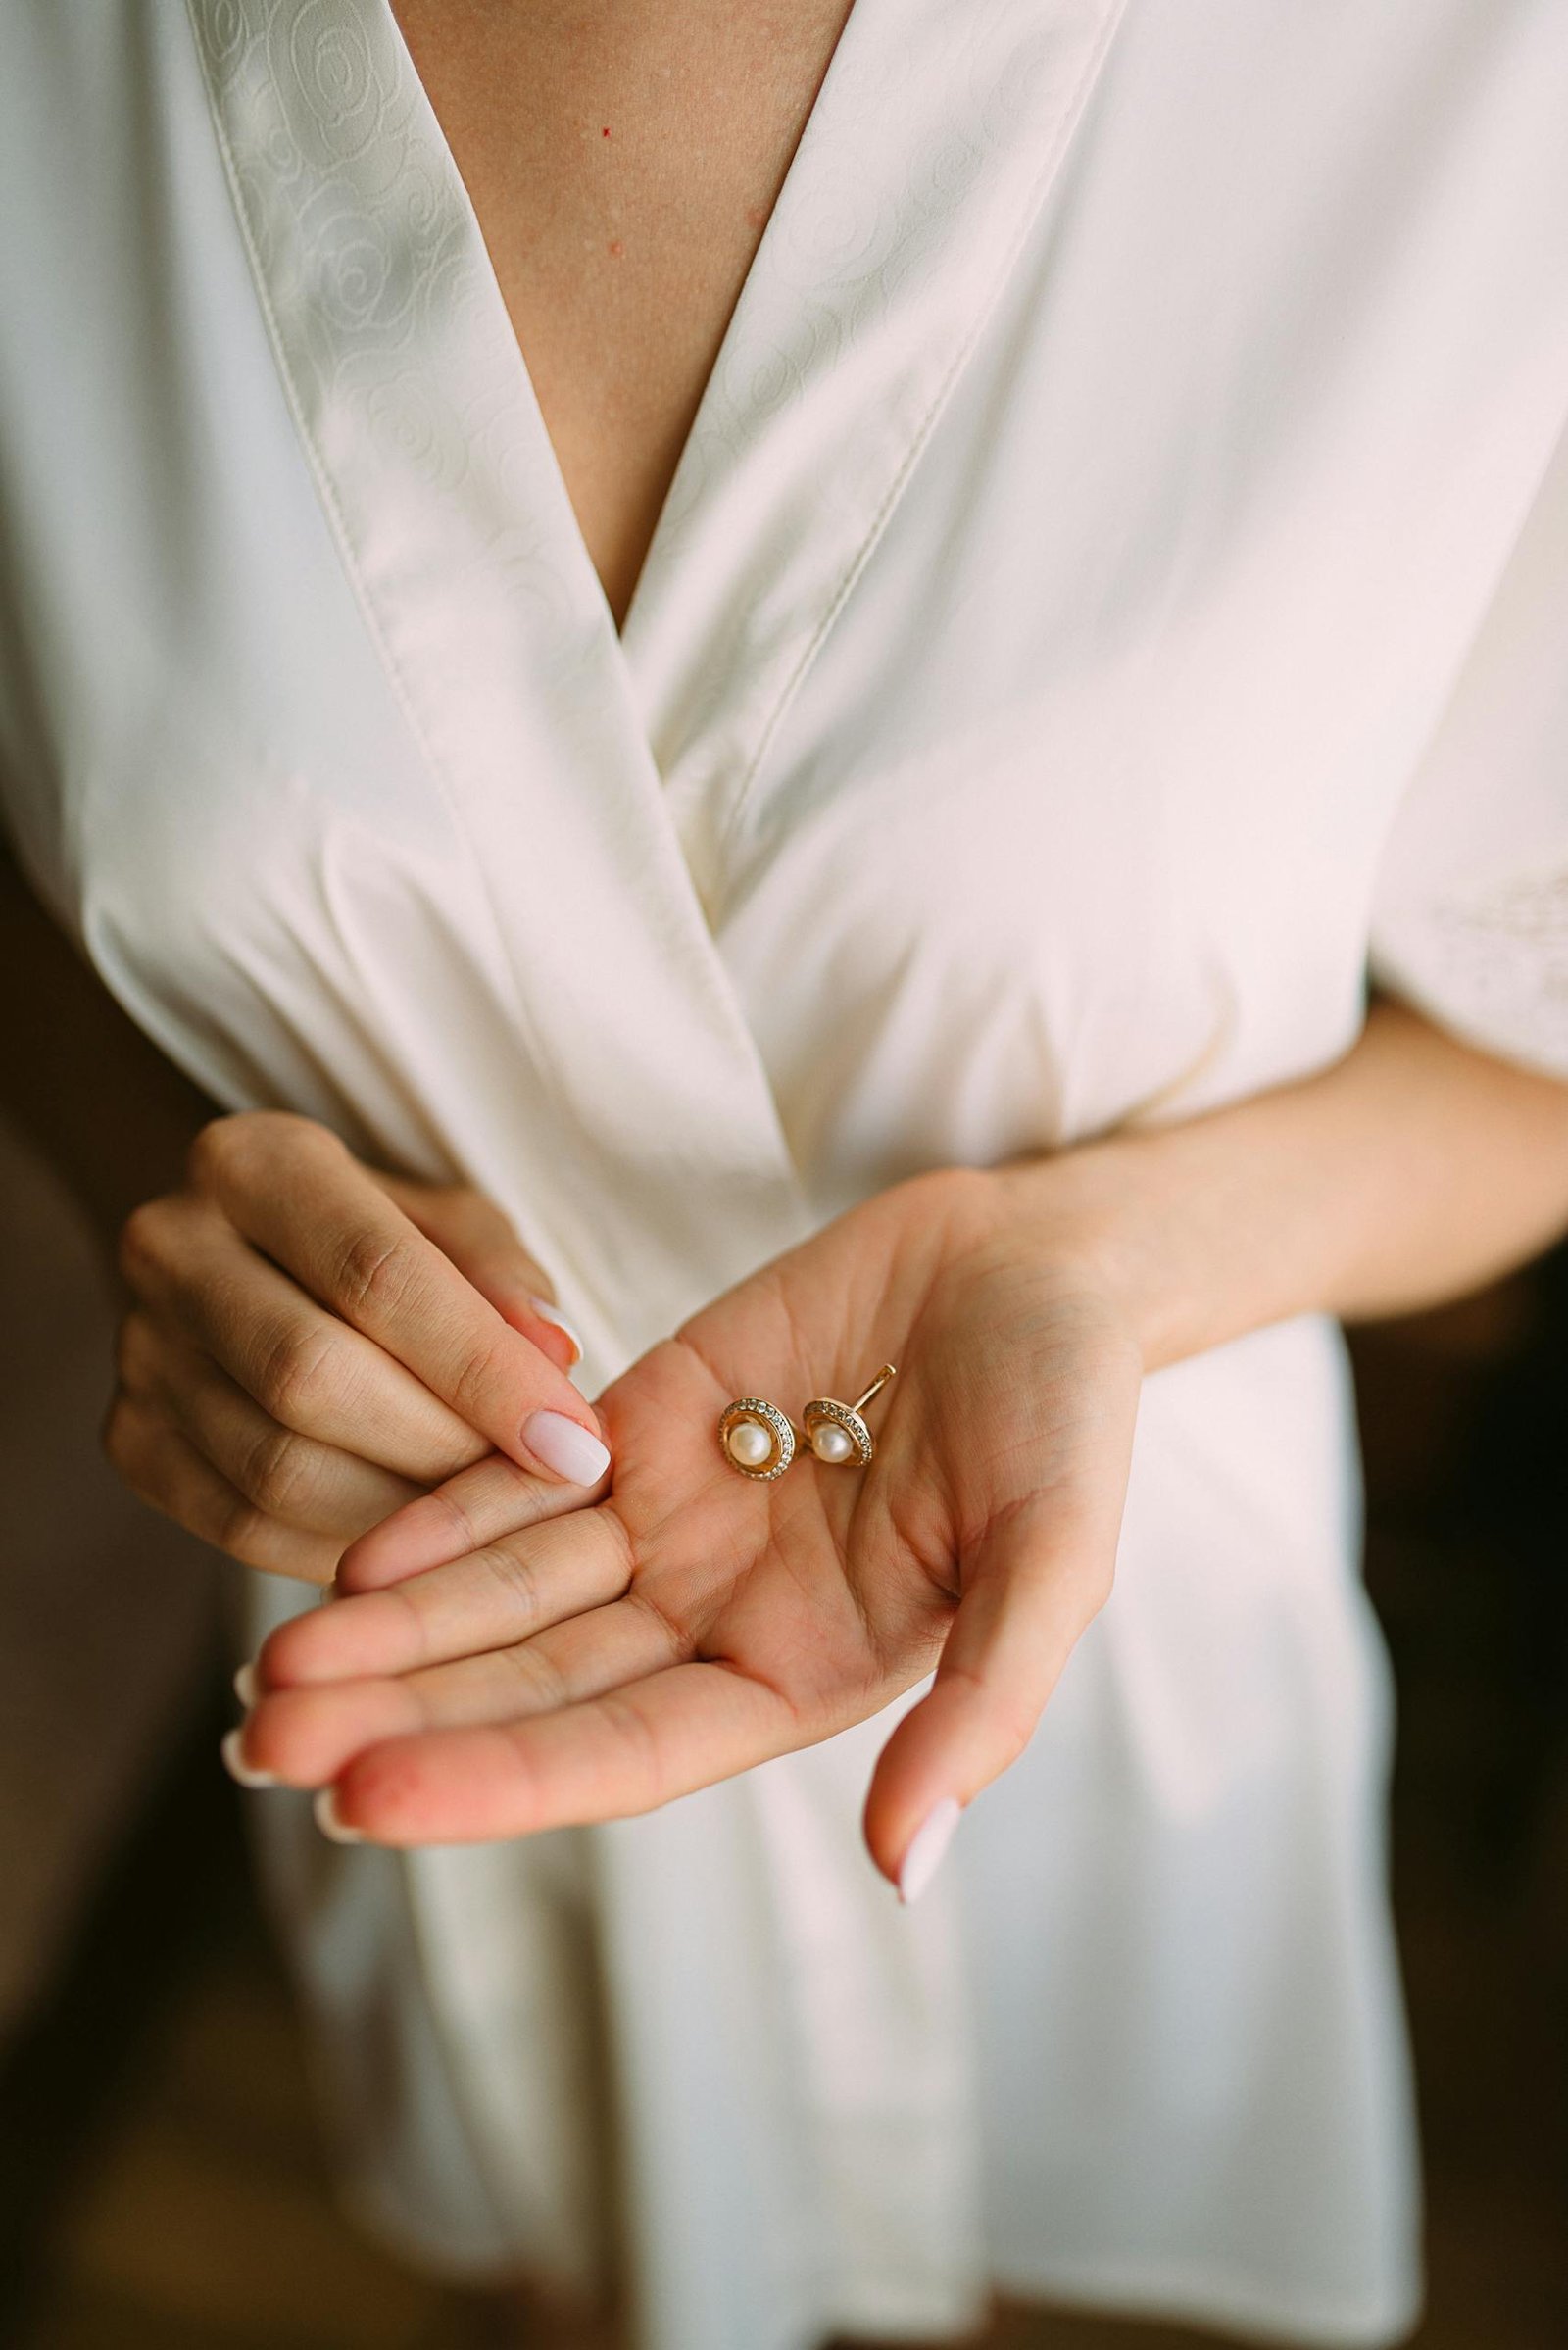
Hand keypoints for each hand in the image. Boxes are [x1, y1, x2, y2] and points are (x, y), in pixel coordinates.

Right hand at [105, 1111, 609, 1581]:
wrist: (243, 1259)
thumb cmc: (378, 1239)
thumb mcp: (451, 1224)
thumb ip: (501, 1277)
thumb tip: (552, 1355)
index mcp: (254, 1162)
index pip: (375, 1274)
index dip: (482, 1370)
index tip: (575, 1440)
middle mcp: (171, 1247)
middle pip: (311, 1375)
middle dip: (444, 1448)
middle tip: (540, 1493)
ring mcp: (137, 1350)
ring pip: (274, 1466)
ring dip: (402, 1512)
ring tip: (490, 1521)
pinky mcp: (129, 1439)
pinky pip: (239, 1524)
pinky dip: (342, 1546)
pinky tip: (417, 1544)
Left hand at [240, 1164, 1143, 1887]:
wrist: (1039, 1255)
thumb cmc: (1071, 1413)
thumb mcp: (1056, 1558)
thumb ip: (985, 1707)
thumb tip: (909, 1869)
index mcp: (801, 1676)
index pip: (625, 1754)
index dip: (498, 1780)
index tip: (366, 1803)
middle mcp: (715, 1617)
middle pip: (534, 1685)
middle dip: (404, 1716)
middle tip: (263, 1741)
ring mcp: (670, 1520)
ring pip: (508, 1592)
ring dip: (394, 1628)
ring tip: (269, 1668)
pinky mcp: (640, 1421)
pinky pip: (526, 1481)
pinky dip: (444, 1512)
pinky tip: (354, 1548)